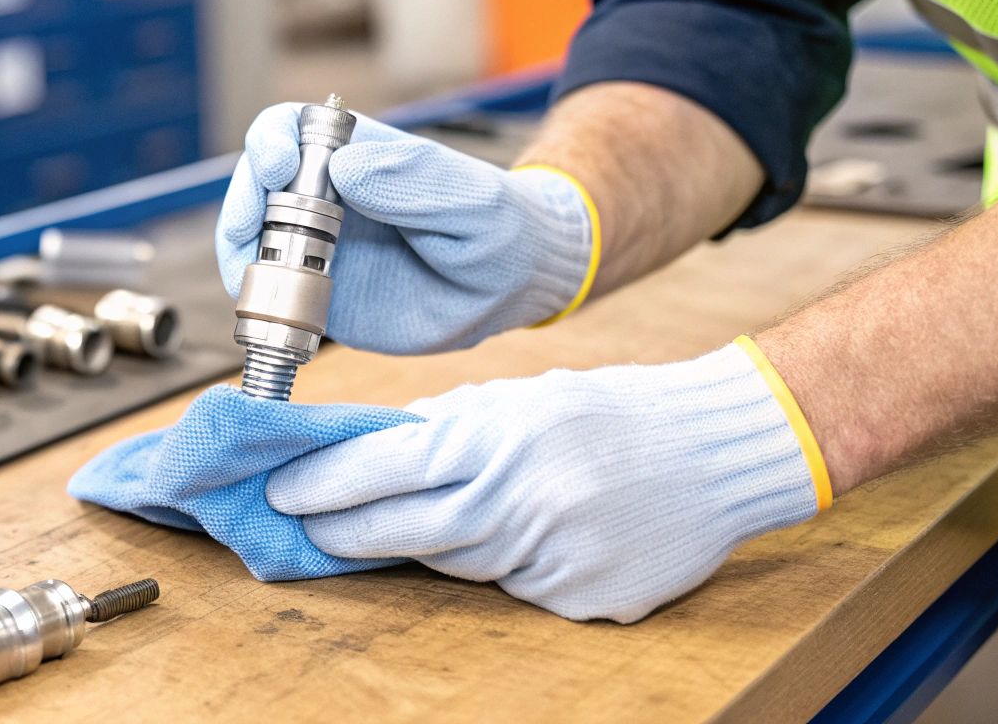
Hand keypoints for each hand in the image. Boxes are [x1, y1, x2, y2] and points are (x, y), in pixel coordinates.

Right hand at [216, 104, 596, 354]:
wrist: (515, 288)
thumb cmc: (501, 227)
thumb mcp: (472, 199)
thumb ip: (414, 181)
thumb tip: (344, 168)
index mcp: (358, 156)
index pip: (291, 129)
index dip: (271, 140)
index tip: (278, 164)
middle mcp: (327, 196)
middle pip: (257, 182)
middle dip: (243, 200)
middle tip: (251, 227)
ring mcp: (319, 246)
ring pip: (253, 237)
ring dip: (240, 251)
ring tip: (252, 273)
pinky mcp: (321, 294)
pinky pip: (272, 292)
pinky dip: (258, 298)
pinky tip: (272, 307)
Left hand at [265, 343, 827, 621]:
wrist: (715, 452)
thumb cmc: (613, 413)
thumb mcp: (523, 398)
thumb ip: (448, 426)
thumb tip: (373, 449)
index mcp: (499, 438)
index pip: (387, 468)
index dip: (326, 484)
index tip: (282, 490)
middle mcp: (521, 499)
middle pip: (408, 530)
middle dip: (348, 528)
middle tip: (310, 525)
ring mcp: (553, 556)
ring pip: (458, 563)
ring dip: (429, 545)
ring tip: (415, 522)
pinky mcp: (581, 598)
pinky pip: (516, 589)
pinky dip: (504, 566)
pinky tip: (523, 537)